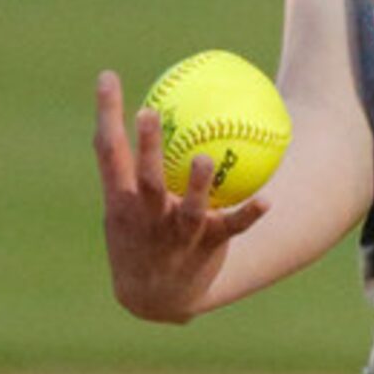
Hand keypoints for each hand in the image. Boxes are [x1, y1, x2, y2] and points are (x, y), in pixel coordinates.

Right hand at [95, 70, 268, 324]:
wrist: (151, 297)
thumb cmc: (139, 235)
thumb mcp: (124, 202)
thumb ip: (131, 163)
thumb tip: (149, 103)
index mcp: (122, 200)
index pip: (108, 151)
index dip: (106, 114)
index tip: (107, 76)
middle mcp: (146, 216)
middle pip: (146, 178)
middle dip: (147, 147)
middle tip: (150, 112)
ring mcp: (176, 234)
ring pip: (188, 208)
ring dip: (195, 185)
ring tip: (202, 159)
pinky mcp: (206, 248)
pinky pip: (231, 228)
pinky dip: (248, 215)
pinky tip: (267, 199)